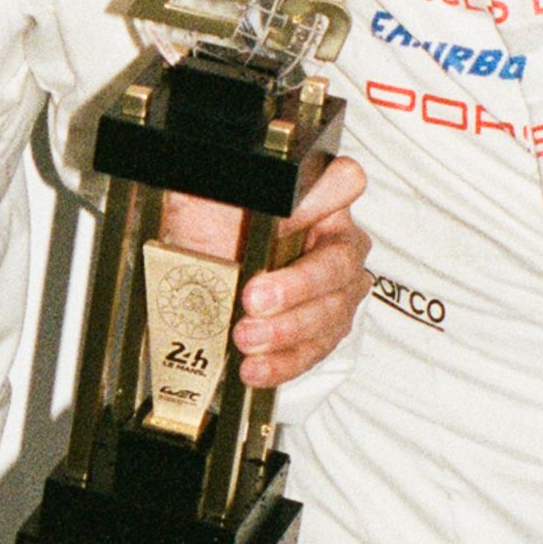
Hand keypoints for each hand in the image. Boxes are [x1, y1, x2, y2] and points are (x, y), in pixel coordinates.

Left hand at [161, 152, 370, 387]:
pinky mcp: (325, 331)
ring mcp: (338, 289)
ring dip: (287, 331)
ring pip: (333, 312)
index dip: (321, 198)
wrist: (198, 275)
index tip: (282, 217)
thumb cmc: (208, 229)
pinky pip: (316, 351)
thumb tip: (226, 176)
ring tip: (246, 339)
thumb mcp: (205, 196)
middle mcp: (337, 241)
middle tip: (254, 298)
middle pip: (339, 262)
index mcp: (317, 197)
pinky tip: (256, 367)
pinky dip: (284, 362)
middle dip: (297, 286)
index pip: (344, 181)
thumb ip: (224, 183)